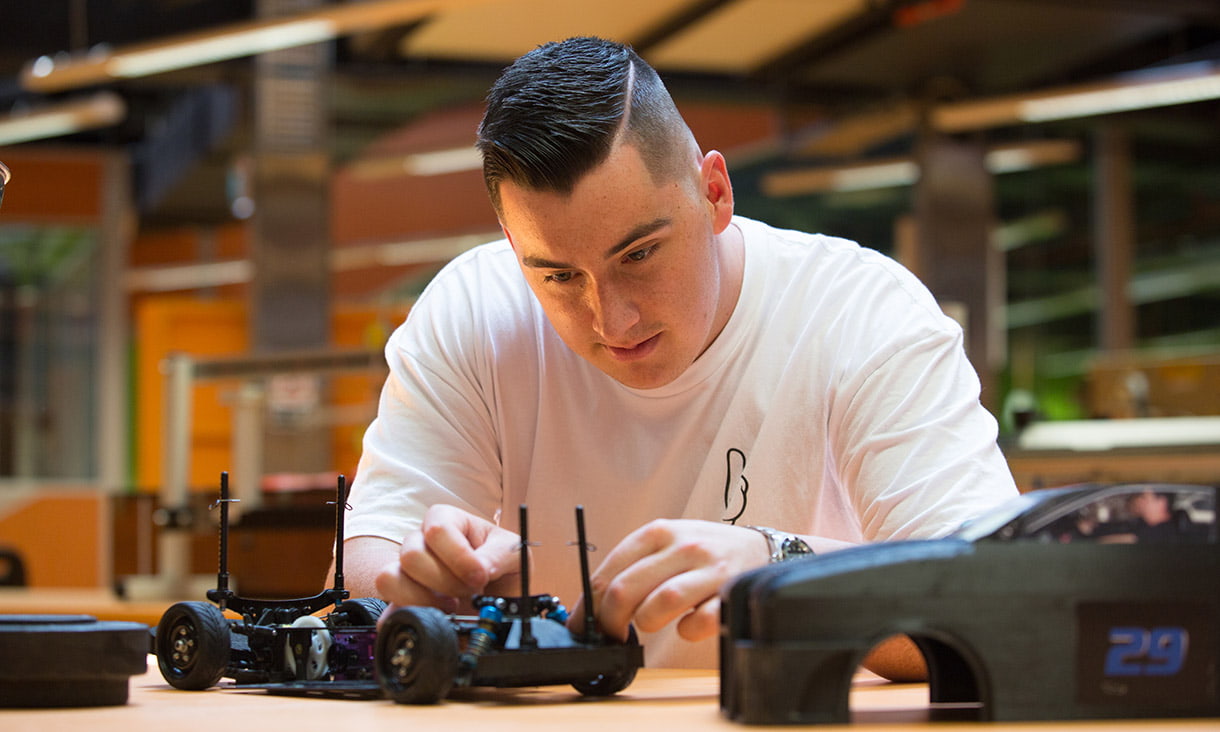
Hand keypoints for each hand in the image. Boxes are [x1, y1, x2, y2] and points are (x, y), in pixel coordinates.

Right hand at [374, 504, 521, 613]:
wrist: (502, 596)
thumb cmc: (504, 566)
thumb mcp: (514, 553)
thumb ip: (499, 555)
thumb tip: (481, 568)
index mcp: (446, 521)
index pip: (437, 529)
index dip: (458, 556)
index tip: (480, 576)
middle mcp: (420, 542)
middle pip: (411, 555)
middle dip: (445, 581)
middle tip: (470, 591)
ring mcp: (407, 572)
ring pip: (390, 579)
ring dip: (424, 599)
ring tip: (452, 607)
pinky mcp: (401, 602)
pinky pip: (387, 610)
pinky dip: (412, 618)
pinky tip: (438, 619)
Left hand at [571, 519, 770, 642]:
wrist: (758, 548)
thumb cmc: (701, 552)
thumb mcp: (666, 544)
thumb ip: (633, 567)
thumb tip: (591, 606)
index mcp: (658, 532)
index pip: (607, 572)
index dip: (588, 607)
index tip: (582, 626)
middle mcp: (682, 546)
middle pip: (626, 590)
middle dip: (610, 622)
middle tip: (612, 634)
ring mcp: (709, 569)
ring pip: (660, 604)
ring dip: (647, 623)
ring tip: (651, 623)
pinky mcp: (731, 593)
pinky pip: (697, 623)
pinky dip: (686, 631)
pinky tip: (686, 623)